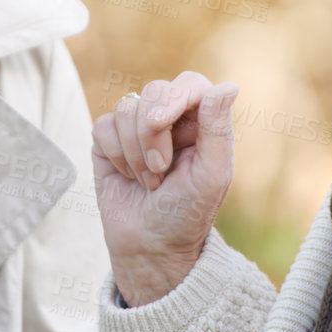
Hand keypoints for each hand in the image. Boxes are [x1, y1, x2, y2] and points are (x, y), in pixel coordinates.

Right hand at [91, 72, 238, 306]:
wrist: (150, 247)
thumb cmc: (187, 214)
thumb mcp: (211, 176)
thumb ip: (218, 129)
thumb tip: (228, 85)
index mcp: (202, 122)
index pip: (190, 85)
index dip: (173, 98)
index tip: (160, 123)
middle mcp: (171, 119)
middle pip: (154, 91)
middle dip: (151, 134)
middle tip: (160, 170)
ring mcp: (138, 128)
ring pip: (126, 108)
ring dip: (134, 152)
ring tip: (148, 181)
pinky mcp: (109, 141)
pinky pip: (103, 125)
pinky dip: (115, 154)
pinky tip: (127, 176)